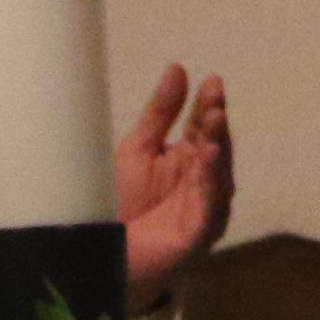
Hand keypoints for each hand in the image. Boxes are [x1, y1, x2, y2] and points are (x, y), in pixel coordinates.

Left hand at [117, 67, 232, 310]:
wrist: (101, 253)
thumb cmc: (119, 201)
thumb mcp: (138, 148)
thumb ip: (160, 113)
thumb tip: (178, 67)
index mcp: (188, 160)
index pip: (203, 128)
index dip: (208, 105)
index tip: (212, 81)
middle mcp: (203, 182)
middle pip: (216, 148)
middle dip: (216, 123)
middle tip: (215, 99)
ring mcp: (205, 208)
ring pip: (218, 174)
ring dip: (219, 147)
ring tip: (215, 120)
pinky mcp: (200, 232)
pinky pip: (210, 205)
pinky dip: (212, 182)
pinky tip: (209, 159)